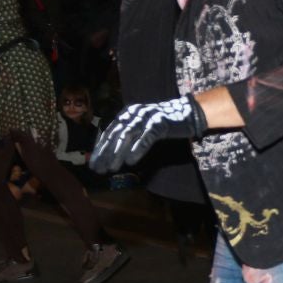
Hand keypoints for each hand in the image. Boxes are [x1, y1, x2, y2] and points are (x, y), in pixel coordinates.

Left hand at [90, 97, 208, 172]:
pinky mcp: (160, 123)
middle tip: (98, 169)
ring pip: (127, 136)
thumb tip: (113, 153)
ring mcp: (147, 117)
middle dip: (105, 153)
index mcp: (128, 113)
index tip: (93, 163)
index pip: (109, 132)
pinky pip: (146, 138)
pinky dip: (137, 149)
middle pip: (115, 134)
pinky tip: (131, 161)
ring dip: (118, 153)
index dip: (100, 148)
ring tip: (112, 168)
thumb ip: (129, 135)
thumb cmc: (164, 123)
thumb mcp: (143, 126)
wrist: (189, 113)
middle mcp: (134, 113)